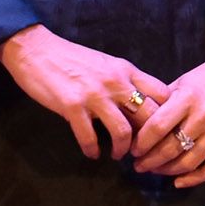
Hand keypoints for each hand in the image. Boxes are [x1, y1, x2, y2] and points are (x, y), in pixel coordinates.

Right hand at [0, 24, 170, 159]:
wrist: (36, 50)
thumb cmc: (72, 58)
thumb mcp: (107, 64)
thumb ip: (125, 81)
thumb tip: (142, 105)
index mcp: (127, 71)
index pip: (162, 94)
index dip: (169, 115)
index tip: (164, 130)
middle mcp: (116, 82)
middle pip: (149, 116)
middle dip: (150, 139)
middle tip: (144, 151)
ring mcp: (95, 95)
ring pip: (123, 131)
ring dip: (123, 149)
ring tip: (119, 155)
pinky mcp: (72, 107)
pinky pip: (89, 137)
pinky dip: (93, 150)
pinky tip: (93, 154)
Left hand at [133, 13, 204, 187]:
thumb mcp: (180, 84)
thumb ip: (161, 105)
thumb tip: (136, 130)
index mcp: (189, 98)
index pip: (158, 127)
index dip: (141, 143)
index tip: (133, 150)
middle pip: (171, 148)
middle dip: (150, 161)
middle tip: (139, 164)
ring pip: (189, 162)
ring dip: (167, 171)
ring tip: (155, 170)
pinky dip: (194, 179)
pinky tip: (178, 181)